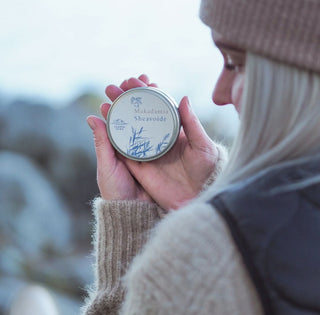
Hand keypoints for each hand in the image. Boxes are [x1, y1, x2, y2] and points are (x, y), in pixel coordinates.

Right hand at [87, 75, 218, 210]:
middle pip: (138, 115)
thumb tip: (183, 97)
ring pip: (128, 130)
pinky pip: (123, 151)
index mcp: (173, 130)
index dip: (145, 92)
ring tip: (105, 102)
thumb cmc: (206, 170)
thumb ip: (192, 123)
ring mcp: (147, 151)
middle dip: (125, 100)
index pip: (156, 106)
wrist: (198, 197)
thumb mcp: (202, 145)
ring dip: (116, 115)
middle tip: (113, 87)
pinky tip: (105, 125)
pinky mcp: (139, 166)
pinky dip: (113, 138)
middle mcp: (158, 138)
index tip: (134, 80)